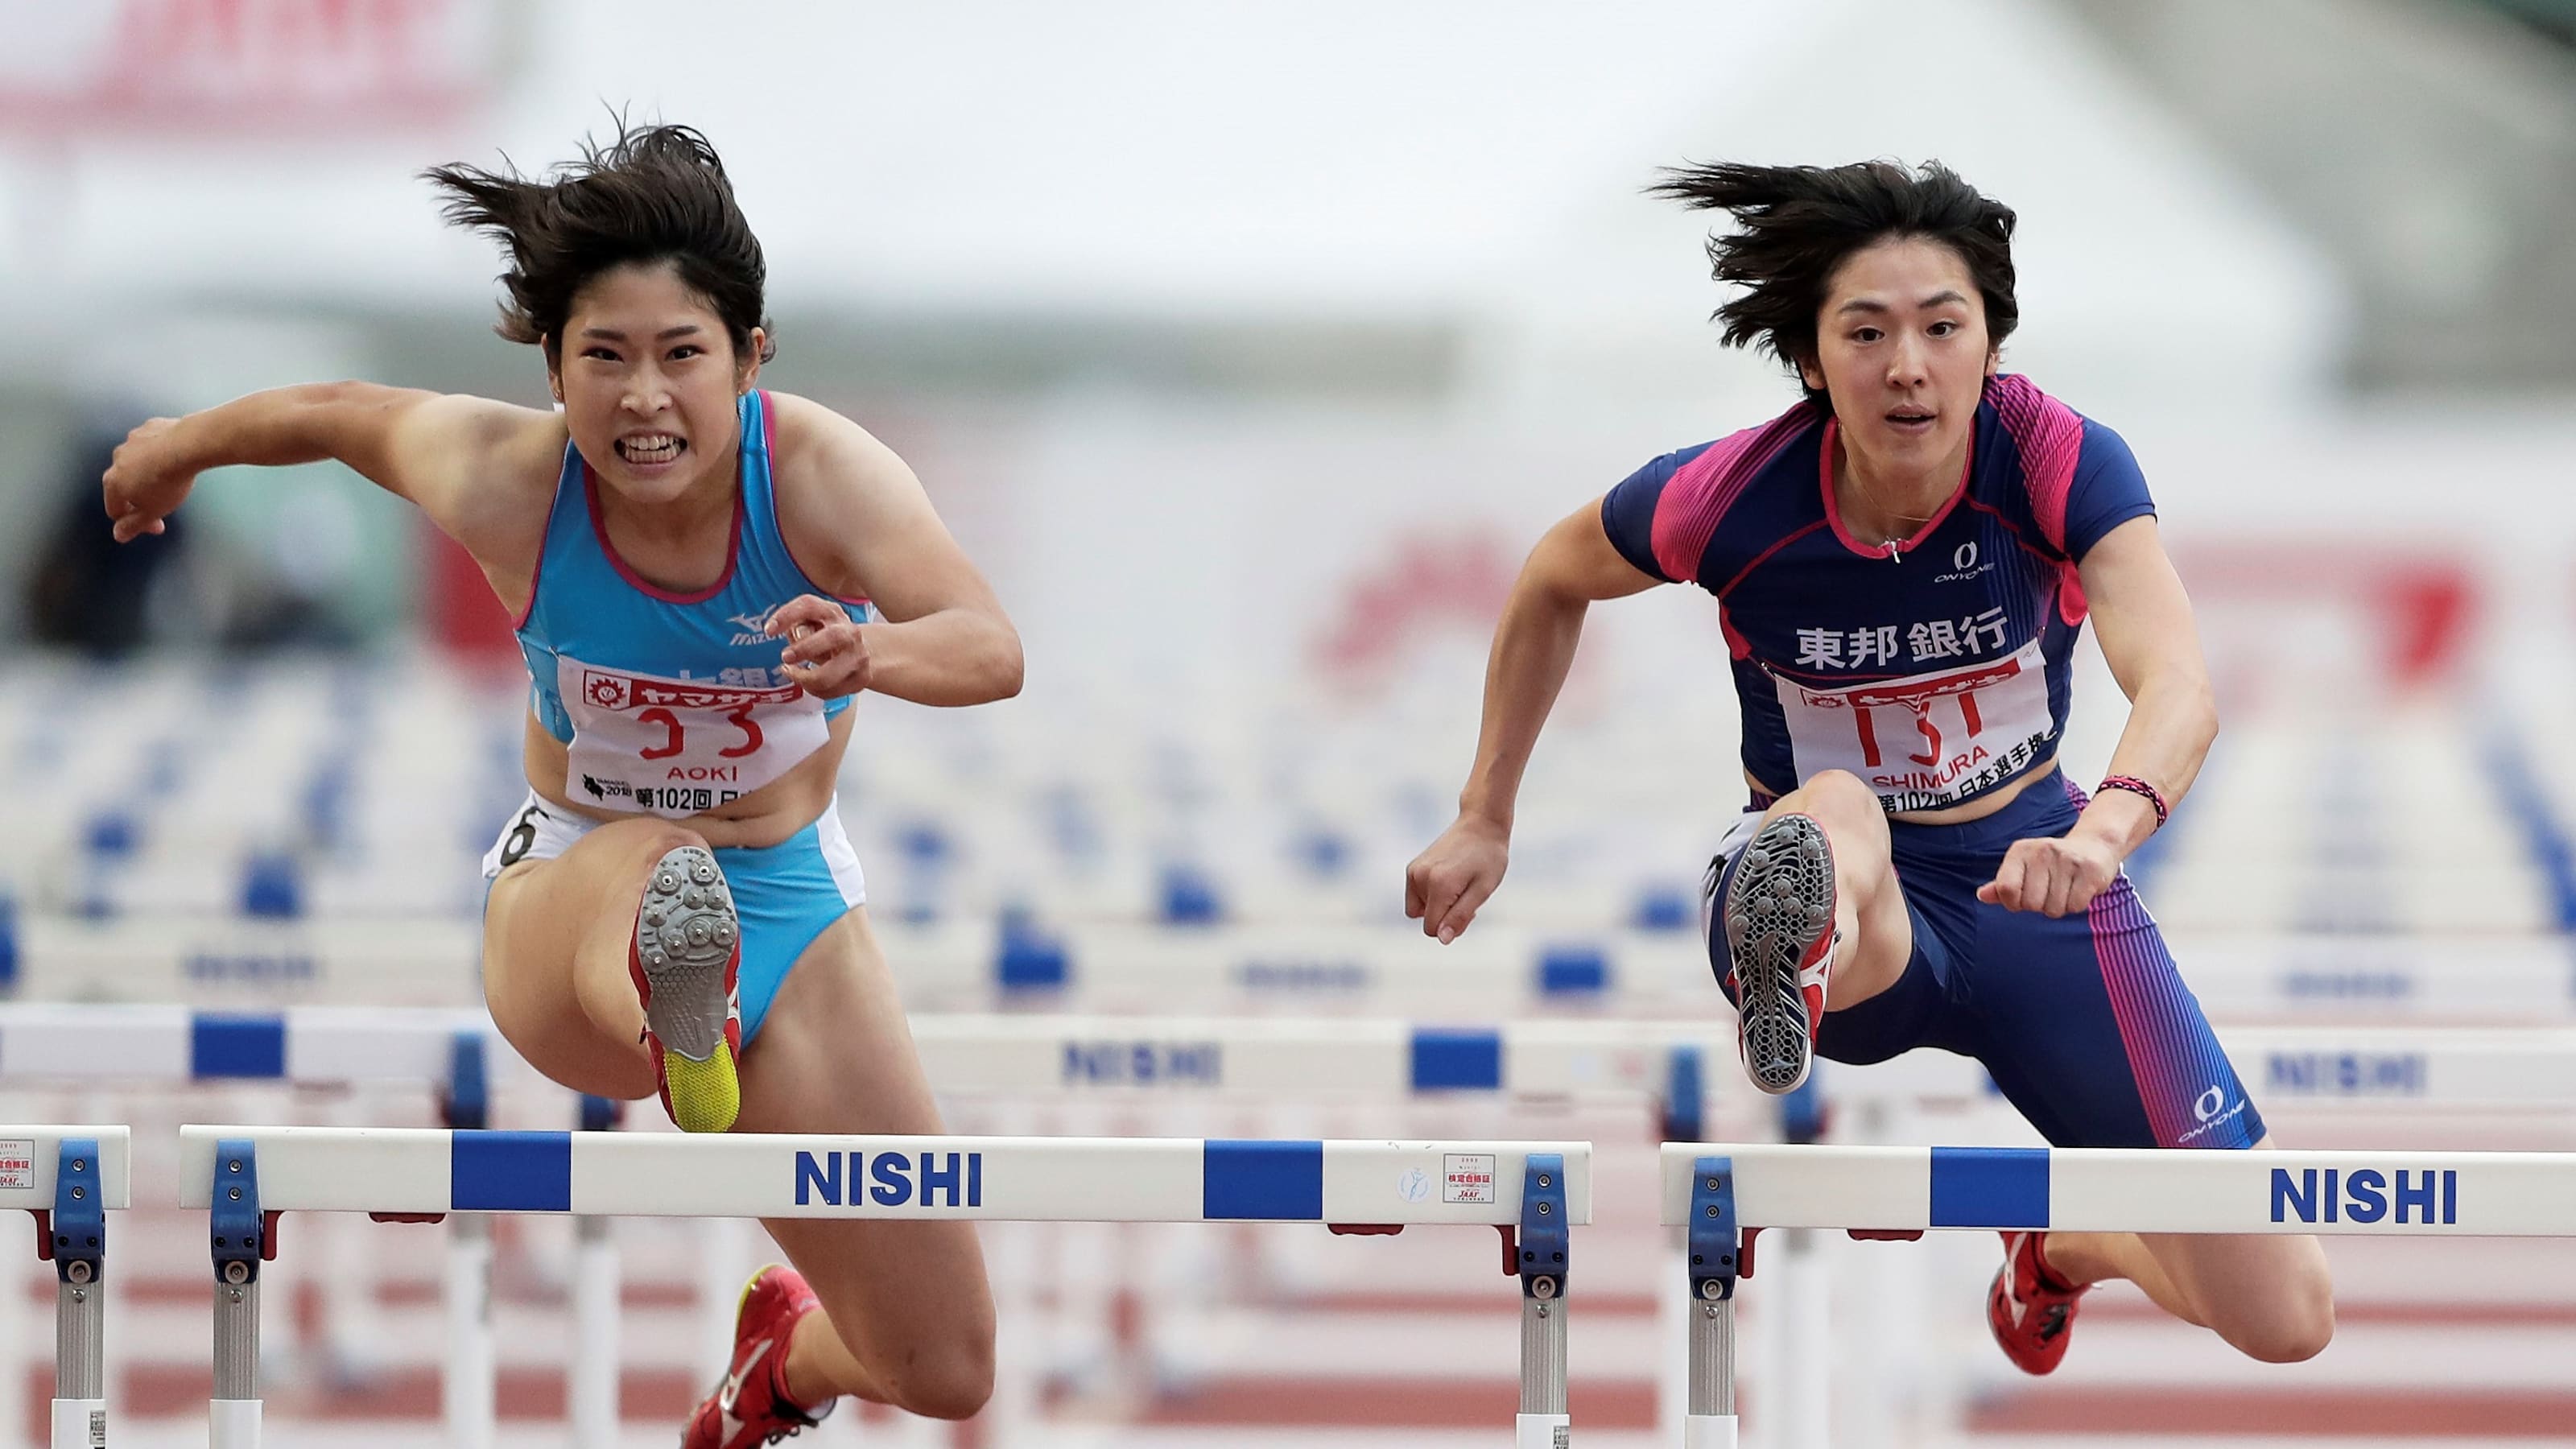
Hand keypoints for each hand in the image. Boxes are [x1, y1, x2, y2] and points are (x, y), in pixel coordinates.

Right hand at [102, 418, 196, 542]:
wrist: (187, 445)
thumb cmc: (168, 481)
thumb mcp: (152, 511)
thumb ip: (134, 525)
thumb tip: (119, 535)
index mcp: (113, 482)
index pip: (115, 509)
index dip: (134, 523)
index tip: (155, 525)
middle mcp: (117, 459)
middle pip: (125, 484)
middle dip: (141, 496)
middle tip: (163, 503)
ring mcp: (132, 440)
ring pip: (137, 462)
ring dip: (150, 472)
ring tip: (171, 478)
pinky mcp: (150, 427)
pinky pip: (152, 444)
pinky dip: (160, 453)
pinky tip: (175, 457)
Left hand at [767, 595, 871, 698]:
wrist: (858, 651)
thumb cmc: (825, 637)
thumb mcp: (810, 624)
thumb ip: (797, 626)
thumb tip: (788, 633)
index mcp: (832, 612)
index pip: (809, 606)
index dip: (787, 616)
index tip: (769, 631)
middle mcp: (849, 631)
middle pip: (832, 637)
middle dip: (806, 649)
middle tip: (785, 658)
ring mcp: (858, 655)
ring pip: (830, 675)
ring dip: (804, 679)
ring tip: (793, 673)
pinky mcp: (862, 677)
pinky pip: (832, 691)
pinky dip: (815, 690)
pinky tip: (809, 683)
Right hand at [1404, 814, 1509, 943]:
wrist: (1481, 824)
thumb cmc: (1488, 858)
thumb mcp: (1482, 891)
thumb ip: (1460, 916)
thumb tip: (1441, 939)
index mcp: (1438, 885)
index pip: (1432, 929)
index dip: (1452, 927)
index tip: (1470, 910)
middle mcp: (1420, 878)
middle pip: (1427, 920)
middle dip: (1446, 916)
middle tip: (1468, 896)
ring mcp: (1414, 872)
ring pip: (1419, 910)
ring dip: (1438, 906)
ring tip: (1459, 887)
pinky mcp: (1413, 868)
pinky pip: (1416, 897)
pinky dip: (1430, 896)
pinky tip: (1449, 880)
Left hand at [1977, 831, 2121, 917]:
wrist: (2094, 845)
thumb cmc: (2051, 864)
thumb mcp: (2024, 868)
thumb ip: (2003, 885)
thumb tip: (1982, 895)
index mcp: (2020, 851)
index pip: (2006, 890)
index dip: (2014, 903)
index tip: (2023, 897)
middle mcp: (2042, 851)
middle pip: (2031, 904)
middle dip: (2040, 906)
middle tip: (2050, 891)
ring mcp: (2067, 859)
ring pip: (2054, 909)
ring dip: (2059, 906)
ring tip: (2065, 888)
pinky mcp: (2090, 870)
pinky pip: (2075, 907)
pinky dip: (2076, 905)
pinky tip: (2079, 889)